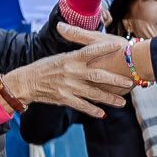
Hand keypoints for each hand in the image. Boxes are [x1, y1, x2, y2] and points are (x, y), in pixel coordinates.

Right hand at [1, 33, 134, 115]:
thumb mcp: (60, 56)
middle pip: (97, 75)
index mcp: (70, 59)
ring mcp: (68, 87)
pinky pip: (82, 105)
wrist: (27, 82)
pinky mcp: (65, 98)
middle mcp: (71, 72)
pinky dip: (93, 110)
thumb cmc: (44, 67)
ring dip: (109, 98)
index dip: (103, 48)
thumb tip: (90, 43)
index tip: (118, 45)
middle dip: (114, 79)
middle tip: (129, 81)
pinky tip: (103, 113)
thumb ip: (76, 52)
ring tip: (122, 102)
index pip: (89, 51)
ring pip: (93, 93)